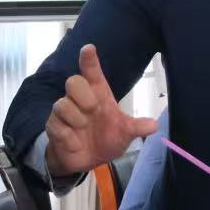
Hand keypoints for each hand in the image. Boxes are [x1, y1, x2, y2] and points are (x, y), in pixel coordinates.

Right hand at [45, 44, 158, 176]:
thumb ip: (136, 127)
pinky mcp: (54, 127)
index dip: (89, 60)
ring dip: (76, 119)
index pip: (92, 72)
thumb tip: (154, 125)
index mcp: (98, 94)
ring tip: (83, 129)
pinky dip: (69, 137)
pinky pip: (57, 126)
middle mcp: (80, 99)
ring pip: (61, 104)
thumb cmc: (106, 138)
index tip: (88, 48)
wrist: (88, 160)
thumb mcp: (125, 134)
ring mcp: (65, 112)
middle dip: (83, 95)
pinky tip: (75, 142)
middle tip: (93, 109)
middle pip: (73, 81)